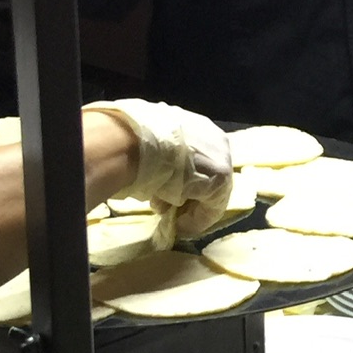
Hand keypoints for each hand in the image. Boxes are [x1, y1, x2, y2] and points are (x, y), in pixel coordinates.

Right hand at [85, 99, 236, 234]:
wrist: (131, 142)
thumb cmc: (130, 141)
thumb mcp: (147, 146)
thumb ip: (158, 160)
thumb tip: (152, 178)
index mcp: (196, 126)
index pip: (197, 159)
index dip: (181, 180)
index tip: (163, 194)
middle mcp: (215, 138)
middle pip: (206, 175)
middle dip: (186, 194)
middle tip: (166, 208)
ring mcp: (221, 157)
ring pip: (210, 191)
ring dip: (189, 207)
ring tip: (168, 217)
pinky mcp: (222, 178)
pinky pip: (212, 206)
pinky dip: (196, 220)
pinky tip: (179, 226)